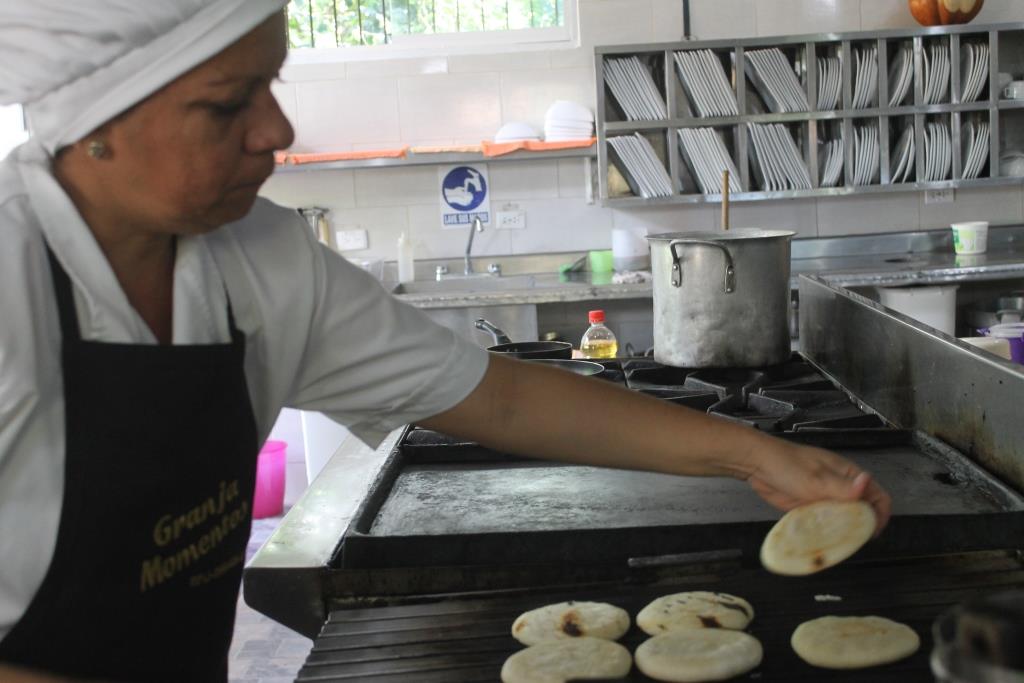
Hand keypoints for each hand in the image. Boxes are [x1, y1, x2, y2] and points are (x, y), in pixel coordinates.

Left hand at [743, 442, 891, 534]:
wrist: (758, 466)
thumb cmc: (788, 465)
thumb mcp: (817, 478)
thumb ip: (842, 486)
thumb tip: (867, 482)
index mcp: (848, 475)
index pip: (877, 495)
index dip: (880, 514)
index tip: (874, 531)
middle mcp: (840, 488)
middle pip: (862, 510)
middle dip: (863, 526)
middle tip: (855, 540)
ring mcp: (825, 498)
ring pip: (844, 519)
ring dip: (845, 531)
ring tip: (840, 543)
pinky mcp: (811, 507)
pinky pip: (826, 522)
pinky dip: (828, 531)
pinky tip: (825, 540)